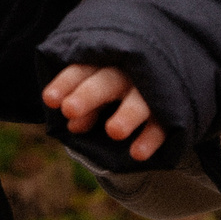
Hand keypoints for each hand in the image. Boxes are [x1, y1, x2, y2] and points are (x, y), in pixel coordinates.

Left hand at [43, 64, 164, 161]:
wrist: (166, 81)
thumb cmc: (118, 90)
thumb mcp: (98, 96)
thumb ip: (84, 108)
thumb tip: (73, 125)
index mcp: (104, 65)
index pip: (82, 70)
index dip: (66, 83)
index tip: (50, 99)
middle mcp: (128, 74)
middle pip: (108, 80)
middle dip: (89, 94)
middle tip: (69, 109)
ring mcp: (150, 91)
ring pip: (140, 99)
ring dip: (127, 114)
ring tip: (113, 132)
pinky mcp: (171, 110)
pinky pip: (163, 123)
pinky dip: (151, 137)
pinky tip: (137, 154)